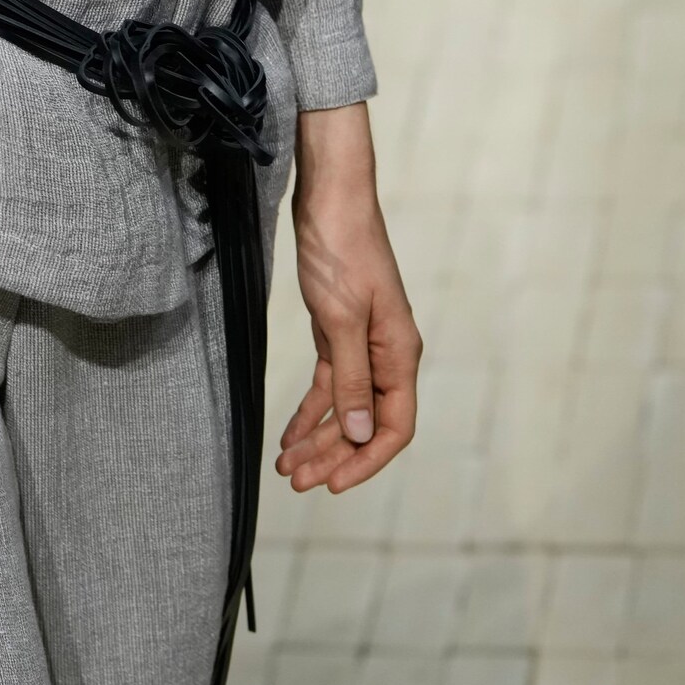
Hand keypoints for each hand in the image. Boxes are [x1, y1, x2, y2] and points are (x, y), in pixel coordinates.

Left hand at [277, 103, 420, 494]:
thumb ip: (352, 377)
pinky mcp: (340, 331)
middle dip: (332, 456)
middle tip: (294, 480)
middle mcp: (387, 355)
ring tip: (286, 466)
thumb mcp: (341, 318)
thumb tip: (362, 433)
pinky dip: (311, 410)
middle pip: (365, 423)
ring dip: (318, 438)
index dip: (365, 460)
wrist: (331, 198)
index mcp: (399, 354)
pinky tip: (290, 434)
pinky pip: (329, 383)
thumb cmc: (341, 250)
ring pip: (345, 407)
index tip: (332, 486)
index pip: (393, 427)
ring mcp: (363, 344)